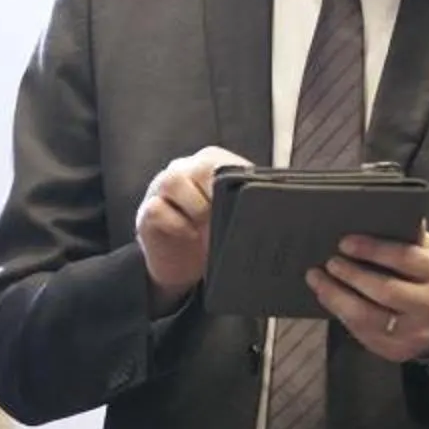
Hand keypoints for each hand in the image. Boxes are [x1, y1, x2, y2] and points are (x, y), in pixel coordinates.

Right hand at [134, 145, 250, 312]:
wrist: (183, 267)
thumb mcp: (234, 218)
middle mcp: (185, 171)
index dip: (234, 181)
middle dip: (216, 194)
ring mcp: (161, 189)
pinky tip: (189, 236)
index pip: (222, 161)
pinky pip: (157, 209)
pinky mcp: (147, 213)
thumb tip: (281, 213)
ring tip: (204, 227)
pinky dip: (177, 225)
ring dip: (196, 207)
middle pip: (200, 166)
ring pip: (173, 181)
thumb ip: (250, 205)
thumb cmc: (212, 235)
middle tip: (225, 217)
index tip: (244, 204)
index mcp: (210, 166)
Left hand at [310, 225, 428, 363]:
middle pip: (385, 291)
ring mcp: (413, 331)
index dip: (372, 250)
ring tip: (318, 279)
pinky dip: (340, 313)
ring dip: (336, 297)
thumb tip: (381, 213)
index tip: (345, 243)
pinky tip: (328, 297)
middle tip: (330, 262)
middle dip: (352, 275)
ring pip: (368, 317)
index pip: (404, 258)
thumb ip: (411, 236)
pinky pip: (362, 333)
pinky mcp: (395, 349)